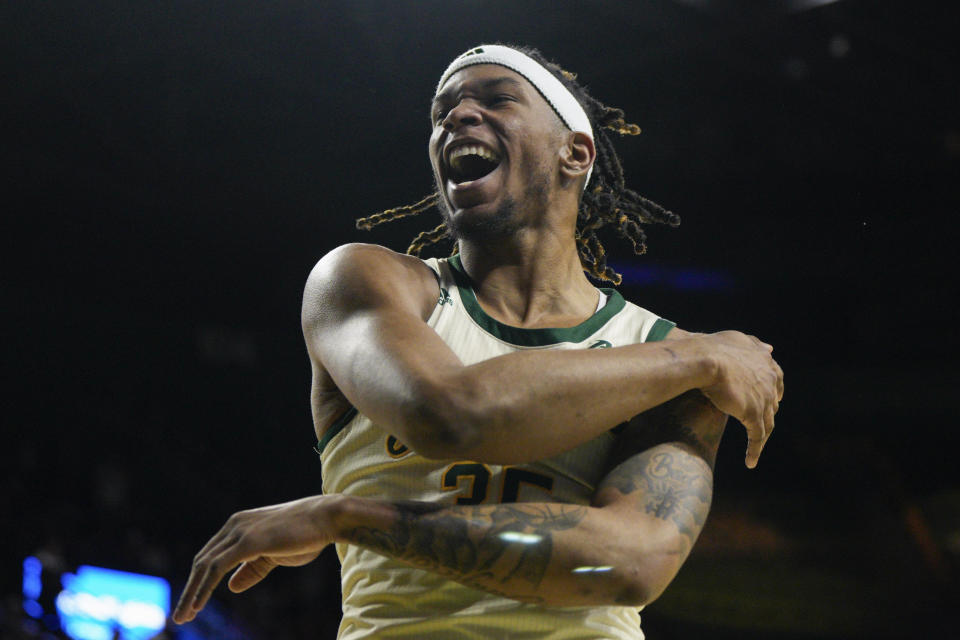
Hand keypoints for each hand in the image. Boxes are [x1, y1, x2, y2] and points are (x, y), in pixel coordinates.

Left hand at [172, 495, 341, 623]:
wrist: (326, 518)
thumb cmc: (306, 535)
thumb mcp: (275, 556)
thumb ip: (252, 569)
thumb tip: (231, 586)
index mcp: (239, 525)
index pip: (211, 554)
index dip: (200, 579)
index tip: (193, 602)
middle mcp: (234, 525)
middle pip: (202, 560)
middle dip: (190, 589)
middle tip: (181, 615)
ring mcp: (239, 531)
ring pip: (205, 566)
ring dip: (192, 593)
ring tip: (183, 616)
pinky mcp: (247, 541)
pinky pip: (217, 568)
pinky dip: (204, 588)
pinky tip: (197, 605)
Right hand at [697, 331, 783, 468]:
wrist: (706, 359)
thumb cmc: (714, 347)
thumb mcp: (738, 339)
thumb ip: (755, 344)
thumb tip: (770, 348)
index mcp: (766, 362)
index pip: (776, 379)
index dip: (774, 390)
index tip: (773, 398)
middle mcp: (769, 381)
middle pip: (773, 403)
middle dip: (767, 413)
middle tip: (758, 423)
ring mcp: (763, 399)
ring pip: (767, 423)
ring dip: (761, 437)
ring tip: (755, 448)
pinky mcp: (753, 414)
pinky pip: (757, 437)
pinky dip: (755, 451)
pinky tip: (751, 462)